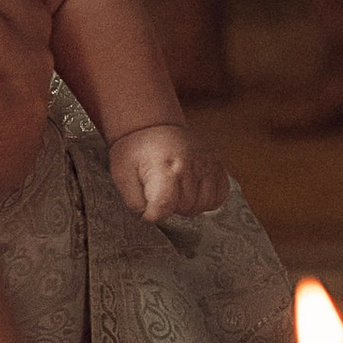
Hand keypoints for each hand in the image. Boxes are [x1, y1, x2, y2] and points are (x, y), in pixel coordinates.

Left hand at [109, 121, 229, 221]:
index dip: (153, 215)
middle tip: (160, 194)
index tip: (147, 209)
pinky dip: (208, 200)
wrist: (153, 125)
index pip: (164, 207)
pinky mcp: (217, 163)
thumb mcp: (122, 174)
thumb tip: (147, 217)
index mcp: (164, 167)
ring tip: (176, 193)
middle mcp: (189, 165)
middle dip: (170, 208)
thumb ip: (133, 201)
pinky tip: (193, 193)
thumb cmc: (136, 150)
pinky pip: (220, 195)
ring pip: (204, 204)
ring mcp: (206, 163)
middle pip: (184, 207)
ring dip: (189, 206)